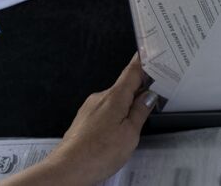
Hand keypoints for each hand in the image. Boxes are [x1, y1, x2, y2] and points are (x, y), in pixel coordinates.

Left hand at [24, 54, 156, 185]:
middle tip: (154, 98)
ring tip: (135, 124)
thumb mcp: (129, 134)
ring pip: (114, 101)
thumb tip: (148, 96)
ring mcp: (90, 108)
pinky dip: (114, 116)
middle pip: (124, 87)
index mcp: (115, 97)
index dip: (143, 60)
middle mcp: (100, 98)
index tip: (151, 51)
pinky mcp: (84, 120)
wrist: (66, 169)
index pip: (132, 71)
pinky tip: (117, 133)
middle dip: (139, 91)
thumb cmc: (97, 154)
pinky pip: (104, 111)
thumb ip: (140, 112)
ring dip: (126, 107)